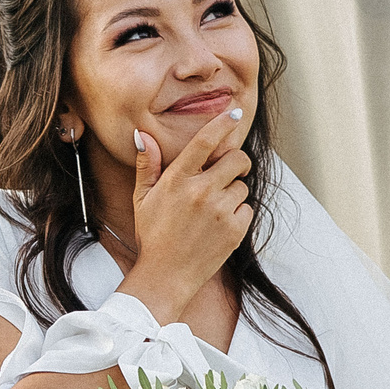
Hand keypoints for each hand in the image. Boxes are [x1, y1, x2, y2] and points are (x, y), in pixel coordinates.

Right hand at [118, 108, 252, 324]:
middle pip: (236, 159)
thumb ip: (147, 165)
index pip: (205, 141)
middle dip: (236, 161)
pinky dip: (238, 214)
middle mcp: (200, 192)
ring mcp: (219, 211)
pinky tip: (219, 225)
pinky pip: (247, 209)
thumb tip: (144, 135)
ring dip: (233, 192)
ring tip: (212, 209)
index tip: (233, 113)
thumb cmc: (153, 235)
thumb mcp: (142, 199)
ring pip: (241, 186)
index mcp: (177, 180)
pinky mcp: (234, 230)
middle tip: (228, 170)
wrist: (166, 276)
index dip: (222, 123)